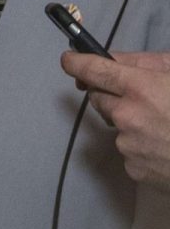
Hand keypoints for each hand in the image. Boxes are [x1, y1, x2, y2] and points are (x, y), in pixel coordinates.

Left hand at [61, 51, 169, 187]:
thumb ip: (146, 64)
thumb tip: (115, 58)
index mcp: (141, 88)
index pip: (92, 69)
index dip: (76, 62)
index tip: (69, 60)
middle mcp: (128, 116)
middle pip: (99, 99)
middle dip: (112, 95)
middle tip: (142, 98)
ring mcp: (129, 145)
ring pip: (118, 127)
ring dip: (133, 124)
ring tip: (166, 129)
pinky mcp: (134, 170)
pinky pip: (130, 152)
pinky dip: (143, 148)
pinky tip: (167, 149)